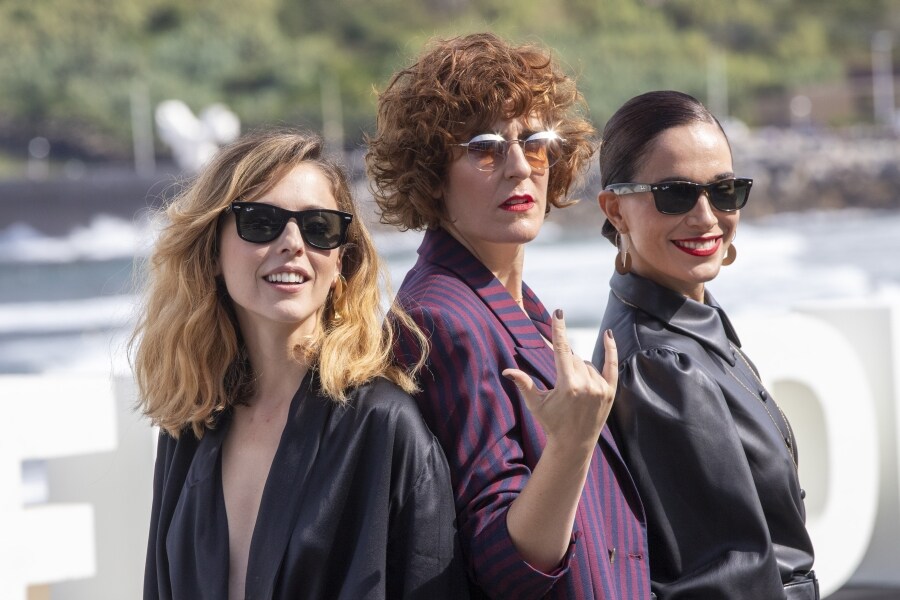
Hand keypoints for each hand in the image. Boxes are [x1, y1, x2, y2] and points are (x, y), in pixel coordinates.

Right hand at [503, 309, 617, 450]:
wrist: (574, 444)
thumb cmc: (552, 423)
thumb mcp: (536, 404)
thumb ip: (523, 383)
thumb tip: (506, 370)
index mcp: (567, 385)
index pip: (563, 350)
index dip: (559, 329)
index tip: (558, 312)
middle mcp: (586, 384)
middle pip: (574, 358)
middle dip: (565, 364)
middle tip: (561, 382)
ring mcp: (600, 388)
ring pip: (587, 364)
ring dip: (579, 368)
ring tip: (574, 391)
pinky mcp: (610, 391)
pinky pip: (612, 365)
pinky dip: (610, 349)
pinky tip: (608, 334)